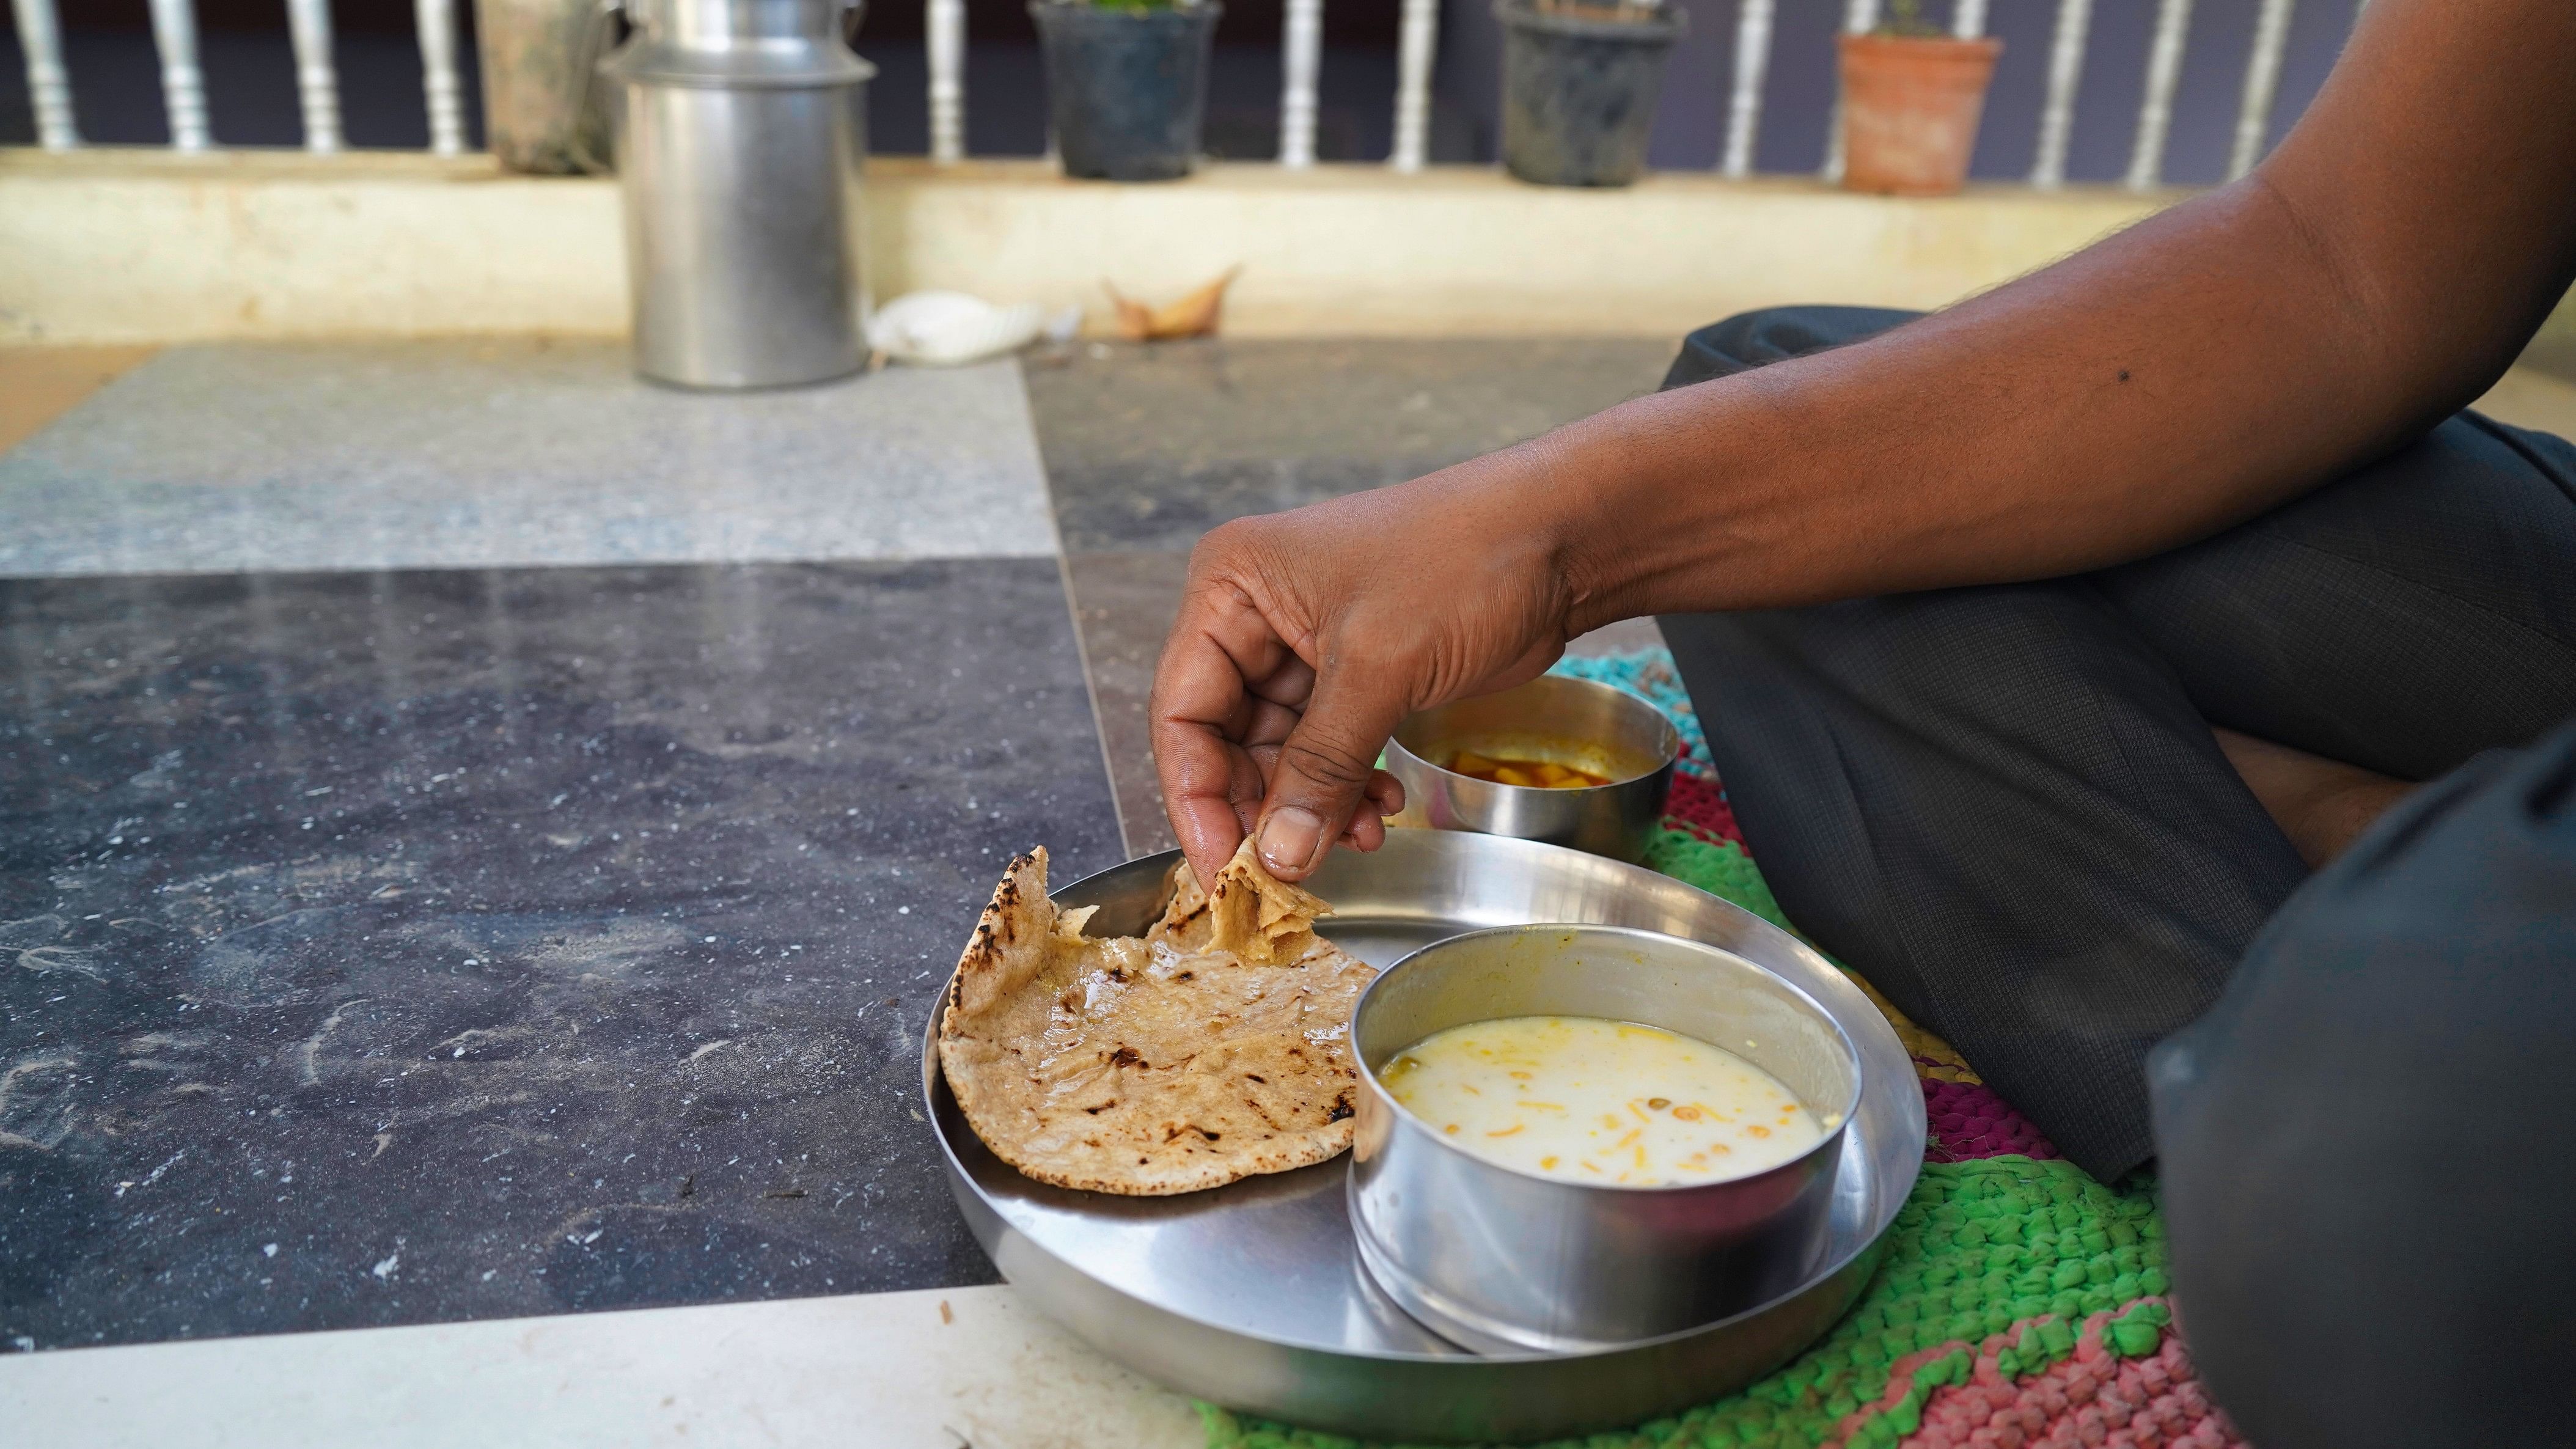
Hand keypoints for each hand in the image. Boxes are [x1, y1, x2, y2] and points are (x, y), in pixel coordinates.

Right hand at [1149, 447, 1587, 883]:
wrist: (1563, 536)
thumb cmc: (1465, 557)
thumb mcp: (1378, 667)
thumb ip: (1321, 767)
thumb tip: (1278, 856)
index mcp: (1232, 586)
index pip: (1181, 712)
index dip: (1197, 799)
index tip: (1225, 870)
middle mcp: (1257, 614)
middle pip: (1226, 741)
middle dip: (1265, 807)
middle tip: (1294, 868)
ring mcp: (1308, 644)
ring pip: (1282, 753)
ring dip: (1314, 804)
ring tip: (1360, 834)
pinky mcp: (1359, 671)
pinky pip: (1329, 748)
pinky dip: (1348, 787)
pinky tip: (1381, 807)